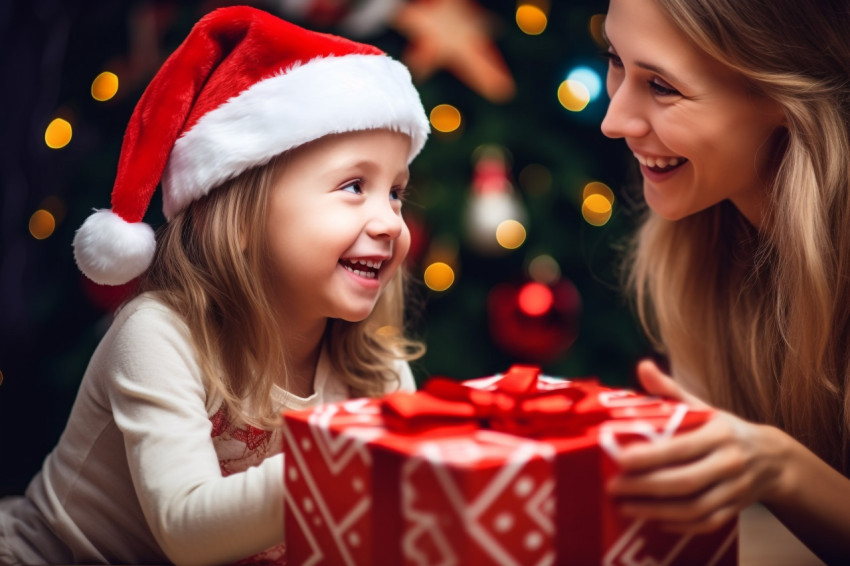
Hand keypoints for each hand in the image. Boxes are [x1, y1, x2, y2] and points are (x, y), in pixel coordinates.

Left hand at [606, 359, 787, 532]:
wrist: (774, 459)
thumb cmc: (726, 430)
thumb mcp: (704, 407)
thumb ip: (671, 390)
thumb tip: (643, 366)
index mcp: (719, 433)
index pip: (681, 447)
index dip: (650, 456)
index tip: (620, 459)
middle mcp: (730, 463)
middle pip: (686, 481)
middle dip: (646, 487)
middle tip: (614, 488)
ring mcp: (735, 490)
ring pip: (695, 507)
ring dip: (657, 510)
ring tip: (625, 508)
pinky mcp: (735, 509)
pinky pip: (707, 523)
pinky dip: (680, 525)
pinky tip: (653, 521)